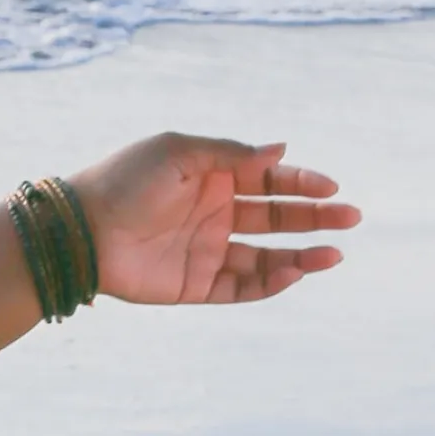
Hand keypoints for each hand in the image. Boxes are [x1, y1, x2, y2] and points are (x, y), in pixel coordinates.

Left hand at [69, 134, 357, 305]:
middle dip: (315, 216)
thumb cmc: (127, 180)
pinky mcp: (197, 285)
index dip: (302, 182)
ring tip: (334, 253)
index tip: (331, 187)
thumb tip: (282, 149)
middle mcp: (216, 212)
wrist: (83, 230)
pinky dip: (271, 283)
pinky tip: (294, 271)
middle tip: (351, 217)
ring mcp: (209, 250)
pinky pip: (243, 287)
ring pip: (268, 256)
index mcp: (212, 175)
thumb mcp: (180, 152)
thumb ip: (231, 154)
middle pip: (277, 216)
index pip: (269, 178)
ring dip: (302, 255)